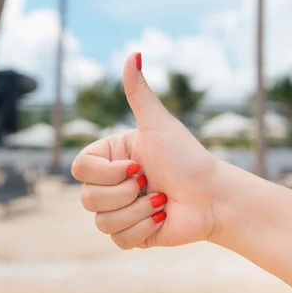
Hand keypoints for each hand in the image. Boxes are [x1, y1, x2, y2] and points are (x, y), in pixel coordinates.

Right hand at [72, 53, 219, 249]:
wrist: (211, 196)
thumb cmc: (187, 158)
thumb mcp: (159, 124)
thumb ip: (139, 92)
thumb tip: (134, 52)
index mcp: (109, 158)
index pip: (80, 169)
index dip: (106, 172)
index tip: (137, 165)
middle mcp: (109, 184)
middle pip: (87, 198)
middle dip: (126, 192)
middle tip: (151, 182)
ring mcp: (118, 210)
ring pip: (101, 221)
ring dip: (138, 211)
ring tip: (161, 201)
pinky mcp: (129, 235)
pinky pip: (118, 239)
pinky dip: (144, 228)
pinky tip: (161, 218)